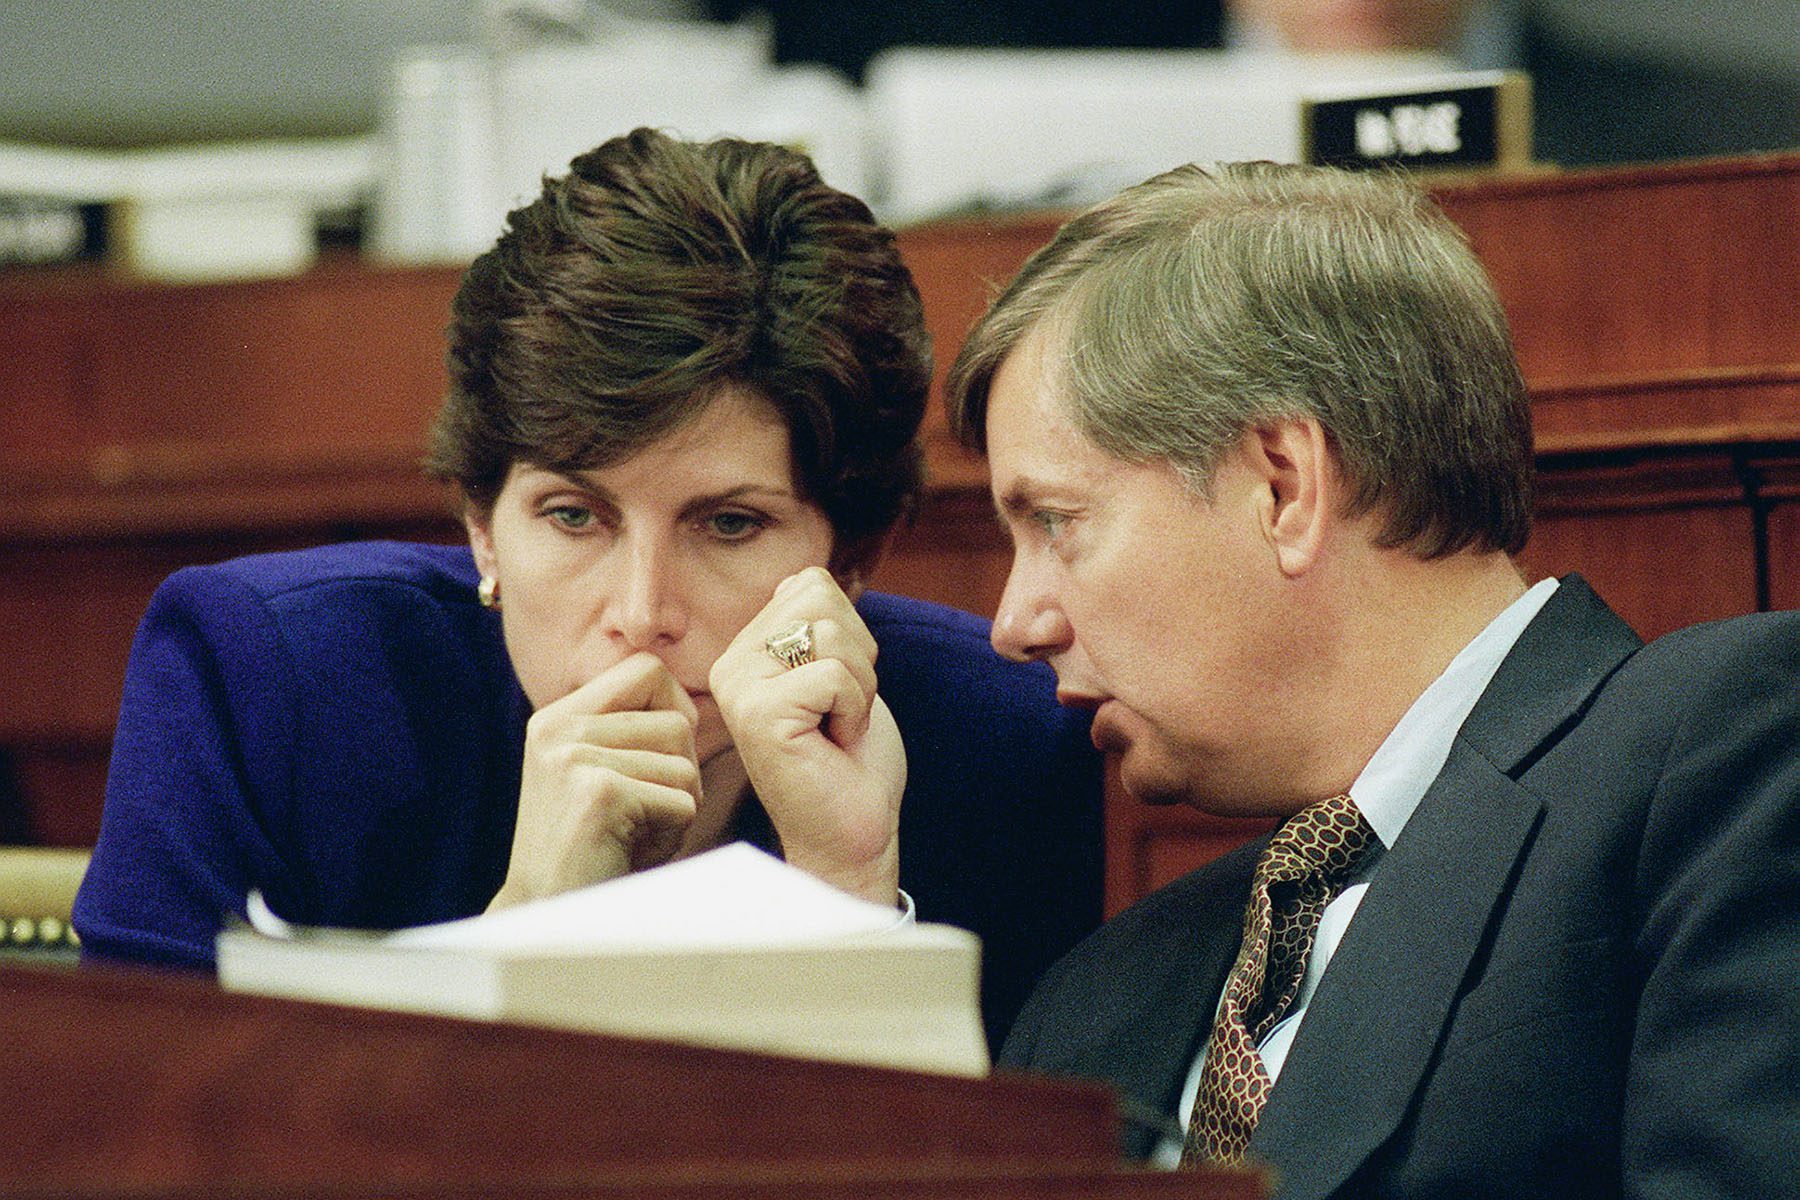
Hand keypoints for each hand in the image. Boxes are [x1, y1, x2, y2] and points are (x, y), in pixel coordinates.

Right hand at [488, 653, 701, 910]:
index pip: (646, 669)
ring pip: (683, 764)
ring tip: (636, 834)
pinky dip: (672, 834)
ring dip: (678, 806)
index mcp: (559, 718)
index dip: (676, 708)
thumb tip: (696, 705)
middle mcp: (560, 729)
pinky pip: (681, 801)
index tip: (666, 756)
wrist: (546, 918)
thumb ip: (635, 734)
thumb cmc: (595, 851)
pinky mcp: (598, 793)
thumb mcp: (605, 776)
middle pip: (676, 719)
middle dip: (683, 770)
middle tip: (649, 812)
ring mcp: (574, 759)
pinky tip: (631, 852)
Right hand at [710, 567, 904, 906]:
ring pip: (830, 632)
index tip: (837, 692)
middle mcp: (731, 664)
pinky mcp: (758, 714)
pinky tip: (833, 743)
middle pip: (820, 598)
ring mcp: (739, 688)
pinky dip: (854, 709)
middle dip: (857, 655)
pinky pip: (834, 673)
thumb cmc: (850, 758)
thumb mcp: (839, 672)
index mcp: (745, 649)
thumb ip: (819, 623)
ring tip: (835, 726)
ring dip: (858, 684)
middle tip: (839, 711)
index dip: (851, 635)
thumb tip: (804, 577)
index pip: (811, 584)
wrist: (851, 833)